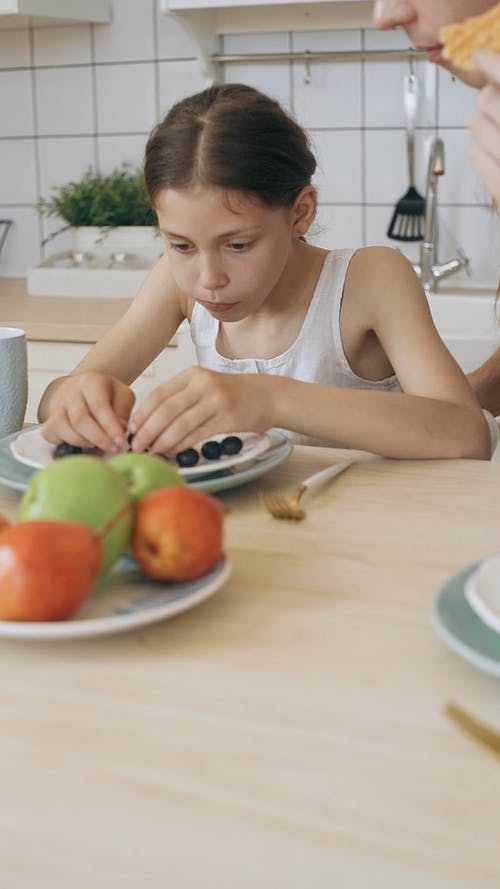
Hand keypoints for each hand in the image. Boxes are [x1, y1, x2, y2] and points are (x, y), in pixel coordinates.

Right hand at [41, 371, 135, 452]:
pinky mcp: (49, 421)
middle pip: (79, 418)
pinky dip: (65, 444)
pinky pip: (50, 434)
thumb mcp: (122, 396)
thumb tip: (121, 429)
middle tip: (114, 449)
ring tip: (99, 447)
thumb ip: (122, 411)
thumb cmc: (107, 395)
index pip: (99, 405)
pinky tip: (81, 447)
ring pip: (62, 427)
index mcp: (92, 382)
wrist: (83, 390)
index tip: (120, 441)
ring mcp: (57, 406)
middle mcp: (71, 392)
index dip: (110, 426)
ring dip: (82, 442)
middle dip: (98, 438)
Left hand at [129, 367, 271, 453]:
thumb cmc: (233, 394)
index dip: (142, 414)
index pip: (158, 395)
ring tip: (152, 452)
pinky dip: (181, 445)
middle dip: (147, 431)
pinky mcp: (227, 419)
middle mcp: (203, 385)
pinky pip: (197, 434)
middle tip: (137, 446)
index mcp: (192, 375)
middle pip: (165, 410)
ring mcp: (216, 401)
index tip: (131, 430)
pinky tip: (172, 451)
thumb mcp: (205, 386)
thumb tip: (150, 421)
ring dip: (162, 441)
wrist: (267, 396)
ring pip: (180, 424)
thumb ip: (180, 398)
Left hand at [469, 49, 499, 204]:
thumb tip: (498, 80)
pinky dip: (482, 148)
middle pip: (489, 101)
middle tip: (496, 95)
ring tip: (497, 125)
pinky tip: (496, 151)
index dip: (494, 65)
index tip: (481, 56)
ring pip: (477, 128)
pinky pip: (476, 156)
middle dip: (490, 95)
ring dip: (483, 122)